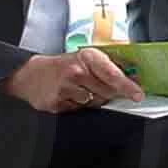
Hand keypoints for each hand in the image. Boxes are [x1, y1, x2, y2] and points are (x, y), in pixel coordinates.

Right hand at [6, 47, 136, 114]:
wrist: (30, 74)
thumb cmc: (62, 66)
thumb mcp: (84, 58)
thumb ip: (107, 66)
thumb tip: (132, 77)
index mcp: (87, 57)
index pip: (112, 75)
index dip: (127, 87)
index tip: (138, 95)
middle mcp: (76, 72)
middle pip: (106, 92)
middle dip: (109, 93)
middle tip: (98, 87)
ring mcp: (65, 89)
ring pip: (93, 103)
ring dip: (91, 99)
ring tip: (79, 89)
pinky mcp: (56, 103)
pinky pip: (78, 110)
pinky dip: (77, 105)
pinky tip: (68, 96)